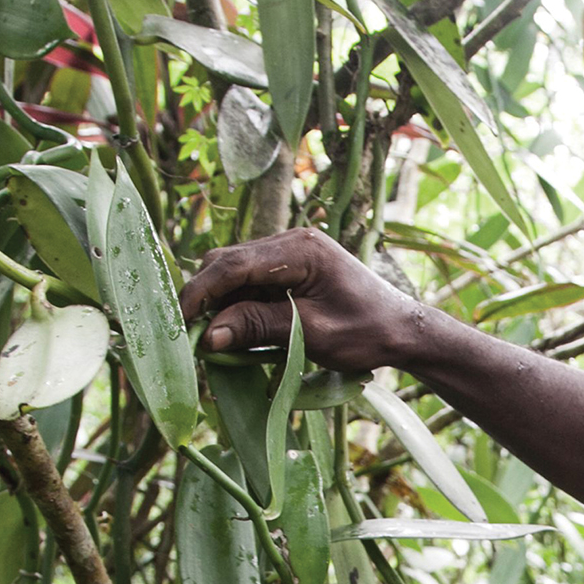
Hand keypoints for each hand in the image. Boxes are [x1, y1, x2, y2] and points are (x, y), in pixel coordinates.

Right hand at [180, 228, 430, 373]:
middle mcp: (292, 242)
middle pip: (228, 263)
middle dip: (207, 298)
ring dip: (222, 305)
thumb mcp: (312, 335)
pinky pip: (252, 283)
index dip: (201, 292)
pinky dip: (240, 306)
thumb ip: (259, 328)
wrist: (403, 331)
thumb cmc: (367, 333)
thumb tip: (208, 335)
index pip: (233, 264)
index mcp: (300, 249)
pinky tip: (239, 332)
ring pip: (235, 273)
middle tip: (196, 338)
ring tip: (217, 341)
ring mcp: (291, 253)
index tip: (180, 321)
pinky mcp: (291, 269)